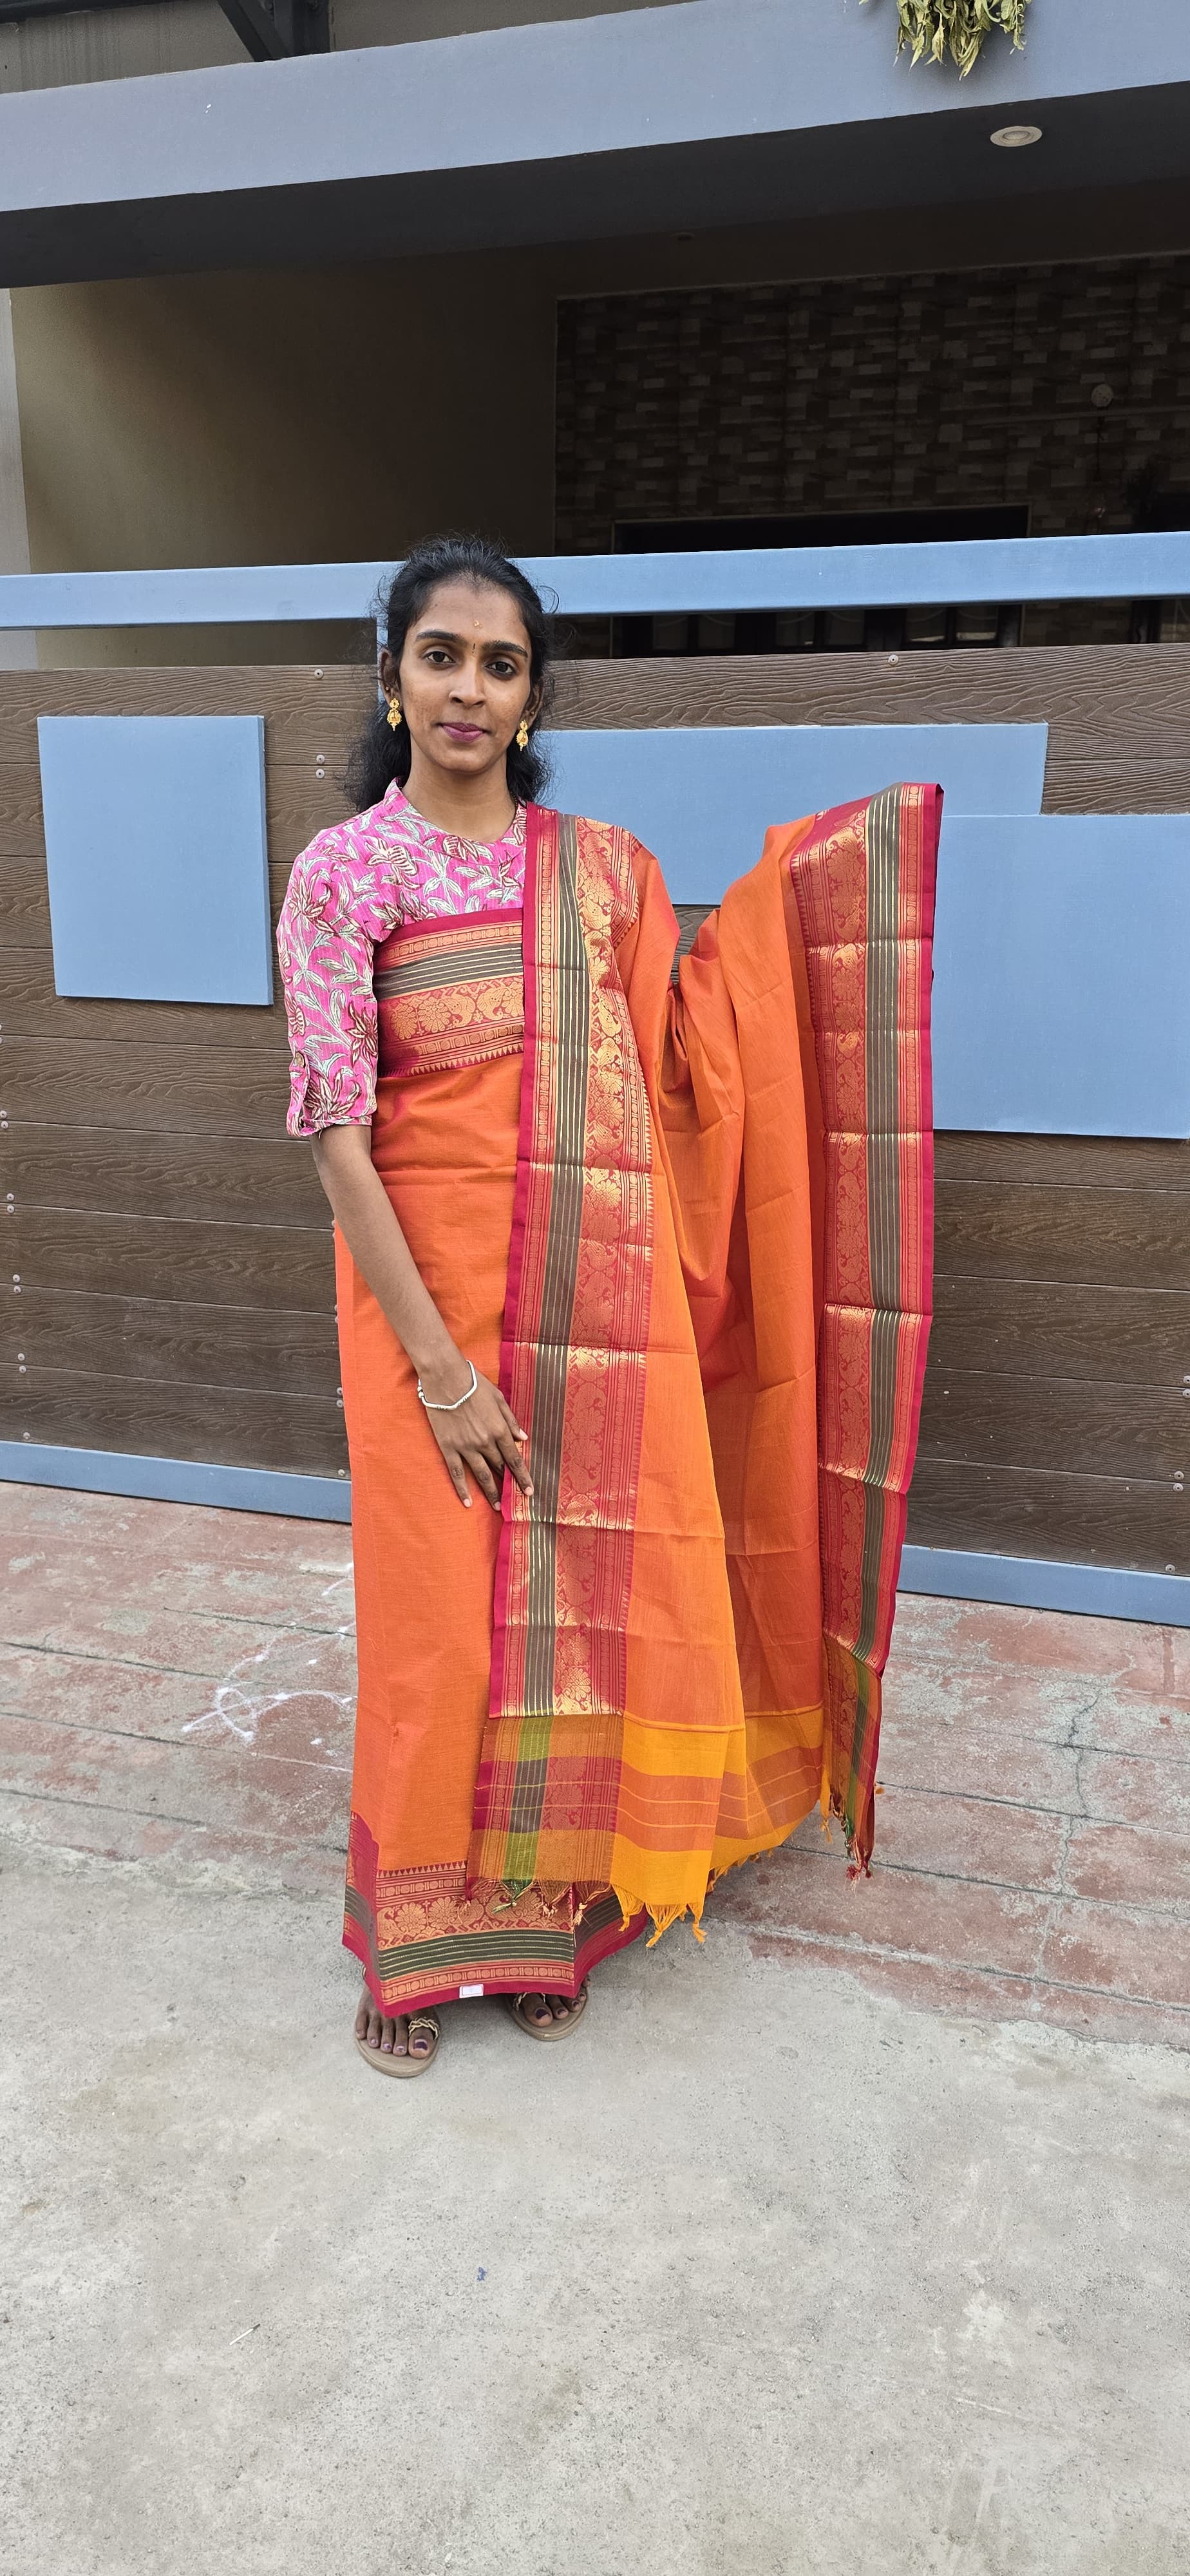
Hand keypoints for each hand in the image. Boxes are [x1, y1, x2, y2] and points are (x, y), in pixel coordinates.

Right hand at [418, 1356, 532, 1511]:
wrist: (445, 1378)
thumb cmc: (474, 1384)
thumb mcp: (499, 1398)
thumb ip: (511, 1420)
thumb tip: (524, 1439)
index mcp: (499, 1429)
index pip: (514, 1459)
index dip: (523, 1476)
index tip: (530, 1490)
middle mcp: (485, 1442)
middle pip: (499, 1467)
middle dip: (508, 1484)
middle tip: (514, 1499)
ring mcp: (466, 1447)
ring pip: (481, 1475)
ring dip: (490, 1492)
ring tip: (497, 1506)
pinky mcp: (448, 1447)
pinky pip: (457, 1473)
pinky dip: (462, 1489)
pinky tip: (467, 1502)